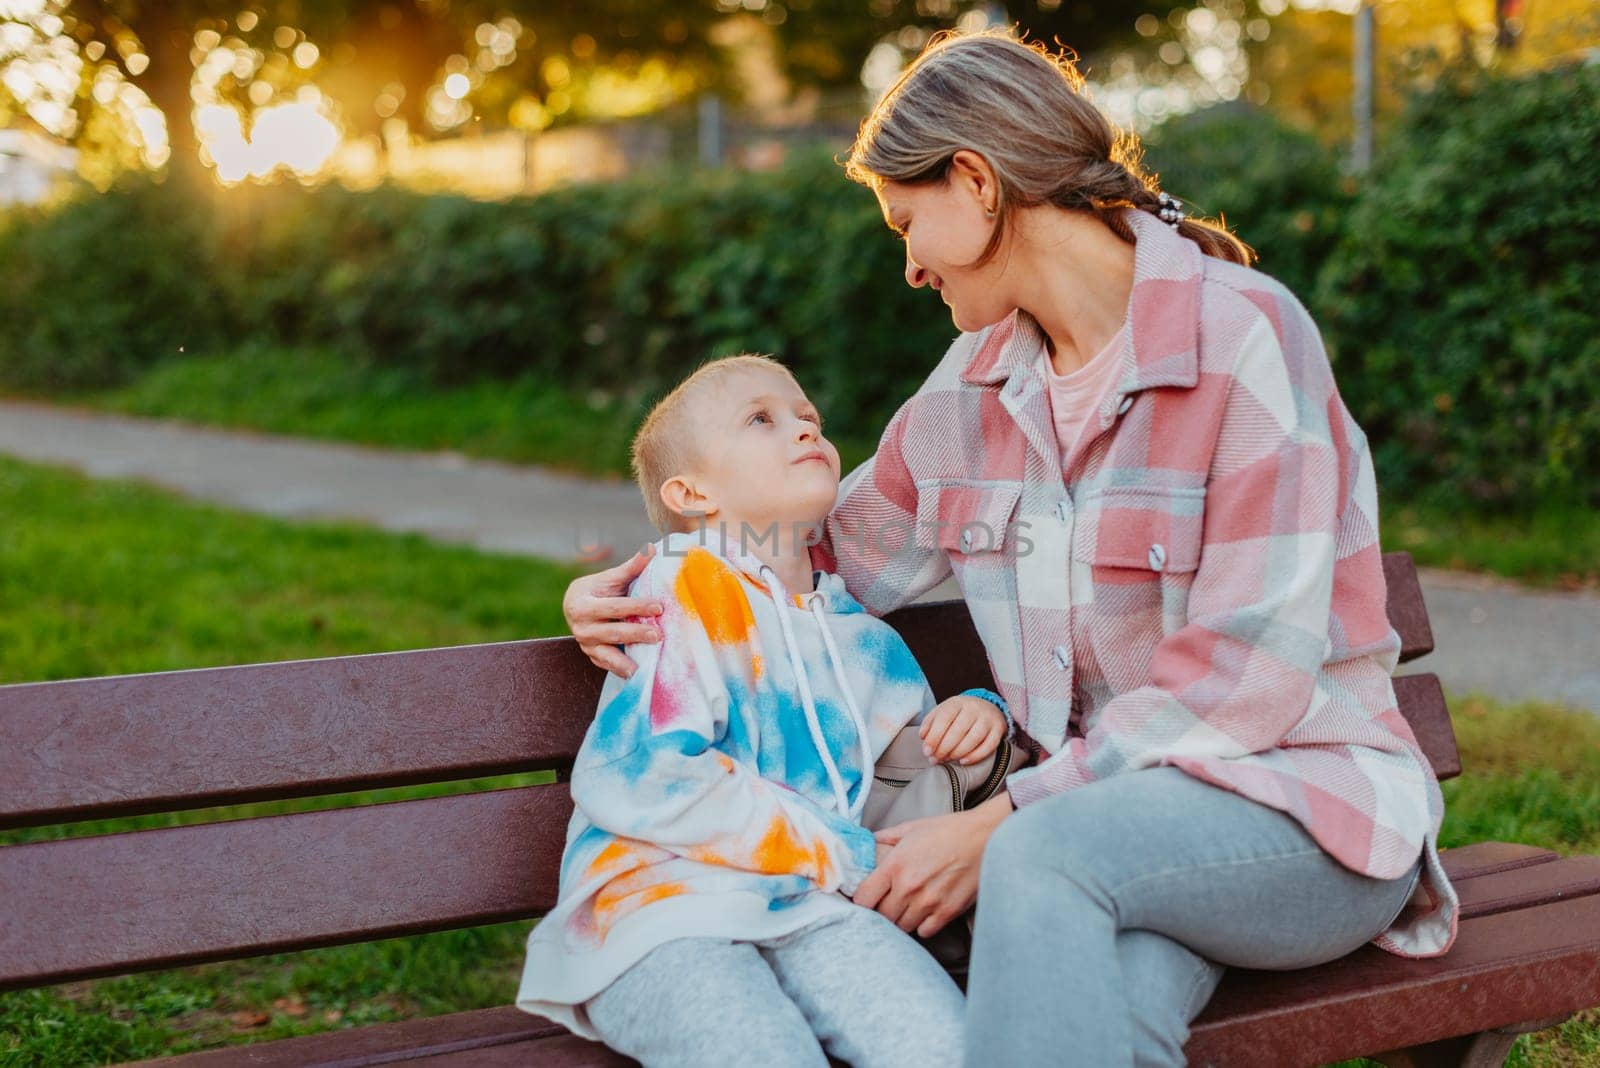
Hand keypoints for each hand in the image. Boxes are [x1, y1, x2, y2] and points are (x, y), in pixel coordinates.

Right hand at [563, 544, 662, 678]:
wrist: (574, 606)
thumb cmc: (598, 589)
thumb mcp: (610, 578)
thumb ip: (631, 567)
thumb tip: (652, 548)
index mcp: (583, 604)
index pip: (614, 607)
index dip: (636, 606)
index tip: (659, 606)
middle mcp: (580, 627)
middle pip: (612, 632)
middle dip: (636, 633)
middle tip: (658, 635)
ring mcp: (585, 645)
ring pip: (607, 654)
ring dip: (627, 660)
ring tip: (646, 665)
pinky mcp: (592, 657)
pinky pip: (607, 665)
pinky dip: (621, 670)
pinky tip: (637, 675)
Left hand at [852, 793, 1012, 936]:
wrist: (986, 836)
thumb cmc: (949, 830)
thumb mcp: (912, 828)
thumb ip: (886, 839)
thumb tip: (868, 844)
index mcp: (895, 865)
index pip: (863, 898)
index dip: (861, 900)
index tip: (867, 897)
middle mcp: (909, 887)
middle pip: (881, 917)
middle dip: (882, 911)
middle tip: (888, 902)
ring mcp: (929, 902)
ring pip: (902, 927)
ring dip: (902, 919)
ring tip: (908, 906)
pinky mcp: (948, 912)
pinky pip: (925, 932)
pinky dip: (923, 925)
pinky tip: (926, 912)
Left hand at [919, 694, 1005, 764]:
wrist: (986, 707)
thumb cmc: (959, 714)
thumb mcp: (942, 712)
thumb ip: (930, 723)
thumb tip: (923, 737)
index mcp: (957, 702)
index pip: (944, 718)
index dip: (934, 736)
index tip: (927, 751)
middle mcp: (974, 708)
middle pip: (958, 730)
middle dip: (944, 748)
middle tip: (935, 759)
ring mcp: (988, 718)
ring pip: (973, 738)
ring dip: (957, 753)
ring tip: (947, 759)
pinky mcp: (999, 729)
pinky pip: (989, 746)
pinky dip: (975, 756)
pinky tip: (963, 761)